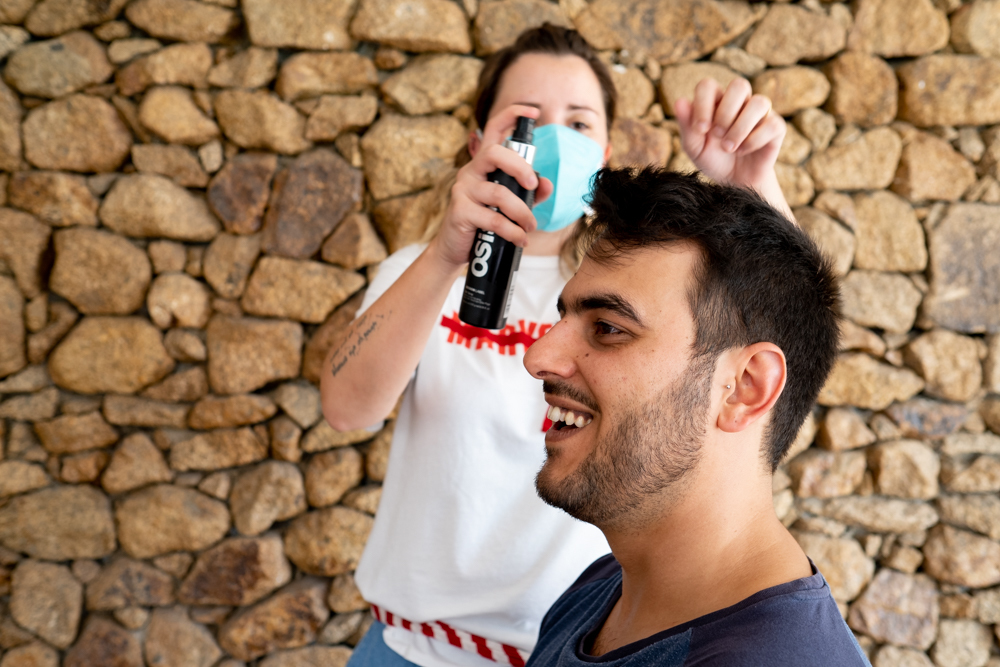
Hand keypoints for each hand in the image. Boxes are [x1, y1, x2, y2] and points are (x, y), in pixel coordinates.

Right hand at [429, 105, 553, 269]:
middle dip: (520, 167)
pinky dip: (512, 231)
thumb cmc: (485, 222)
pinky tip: (521, 239)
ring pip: (499, 193)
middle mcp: (471, 171)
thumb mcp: (512, 206)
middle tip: (533, 185)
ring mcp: (463, 189)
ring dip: (522, 212)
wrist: (455, 249)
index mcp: (484, 164)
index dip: (512, 115)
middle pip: (495, 153)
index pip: (494, 129)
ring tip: (530, 227)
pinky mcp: (460, 210)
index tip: (533, 111)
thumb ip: (530, 194)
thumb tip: (547, 184)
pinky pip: (493, 218)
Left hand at [675, 78, 784, 190]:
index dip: (703, 103)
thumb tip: (679, 101)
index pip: (708, 85)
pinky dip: (754, 140)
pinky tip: (743, 151)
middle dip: (725, 112)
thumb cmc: (713, 160)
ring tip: (728, 147)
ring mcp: (760, 113)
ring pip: (759, 102)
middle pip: (740, 85)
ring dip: (740, 127)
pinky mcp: (775, 128)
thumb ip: (687, 126)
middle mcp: (740, 102)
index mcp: (717, 101)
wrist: (734, 183)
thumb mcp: (695, 148)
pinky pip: (772, 124)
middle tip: (716, 135)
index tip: (700, 129)